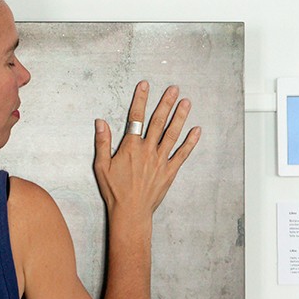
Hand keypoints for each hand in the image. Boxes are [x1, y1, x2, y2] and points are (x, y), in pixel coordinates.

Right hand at [93, 82, 200, 214]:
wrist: (130, 212)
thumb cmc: (114, 191)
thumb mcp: (101, 166)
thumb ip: (102, 142)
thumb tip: (101, 122)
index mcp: (131, 147)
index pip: (136, 117)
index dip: (141, 100)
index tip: (145, 86)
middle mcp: (148, 150)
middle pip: (158, 121)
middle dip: (166, 103)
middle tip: (174, 89)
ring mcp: (160, 160)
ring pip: (172, 134)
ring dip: (180, 117)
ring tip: (186, 102)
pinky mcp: (169, 171)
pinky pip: (182, 154)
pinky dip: (190, 142)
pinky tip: (197, 130)